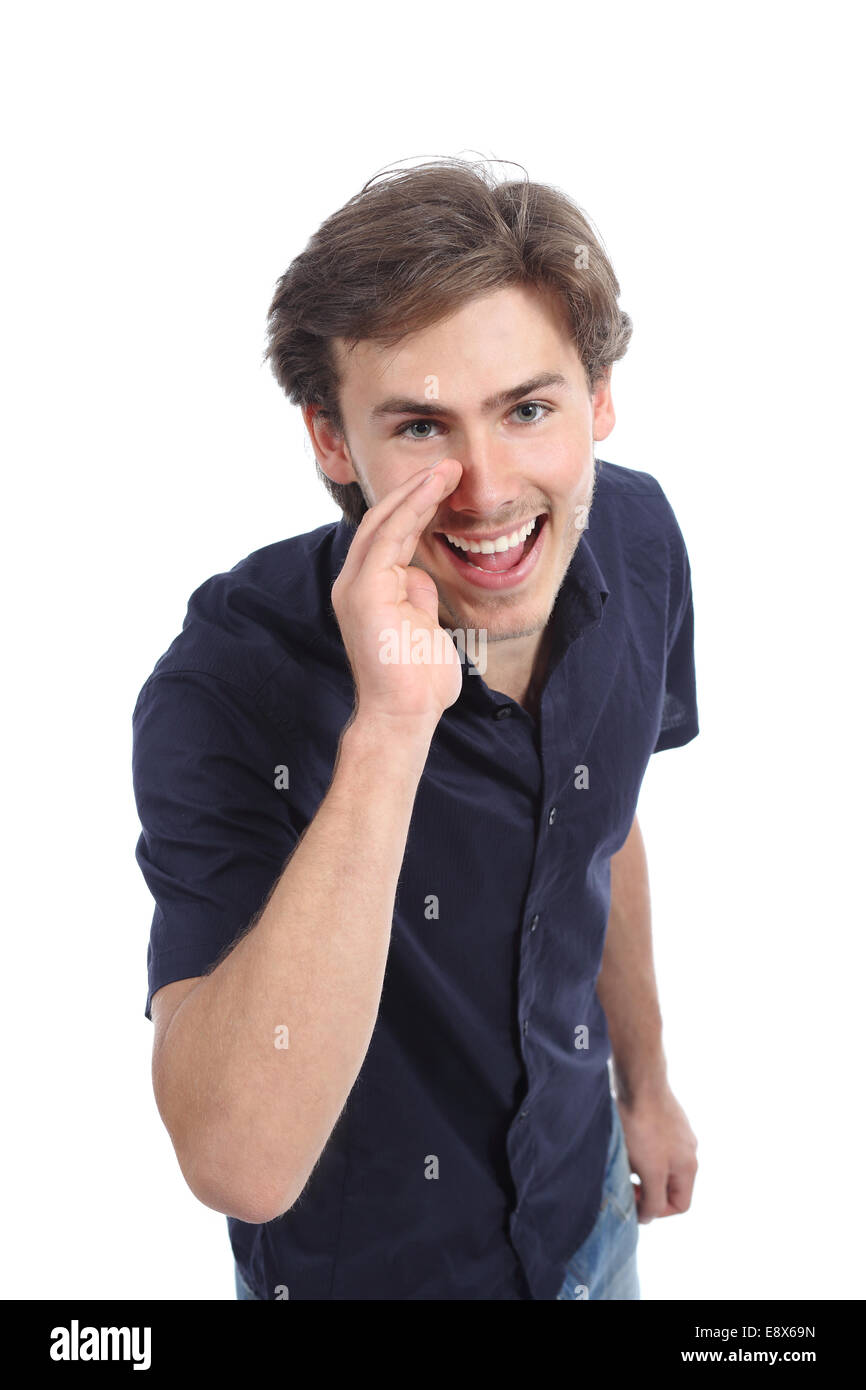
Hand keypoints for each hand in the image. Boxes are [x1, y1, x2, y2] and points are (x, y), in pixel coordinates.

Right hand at [331, 459, 463, 733]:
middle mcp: (356, 582)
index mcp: (370, 589)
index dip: (416, 505)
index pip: (389, 534)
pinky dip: (412, 509)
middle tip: (450, 465)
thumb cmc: (418, 680)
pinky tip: (435, 490)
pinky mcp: (364, 591)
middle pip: (381, 520)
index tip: (448, 484)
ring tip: (447, 469)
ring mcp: (356, 586)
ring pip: (383, 521)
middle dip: (415, 489)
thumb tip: (421, 573)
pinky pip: (388, 537)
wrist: (406, 715)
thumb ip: (418, 594)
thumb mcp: (424, 624)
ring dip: (416, 491)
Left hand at [616, 1085, 697, 1222]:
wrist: (639, 1081)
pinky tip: (626, 1139)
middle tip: (626, 1181)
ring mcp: (677, 1131)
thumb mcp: (650, 1171)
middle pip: (669, 1184)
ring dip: (643, 1168)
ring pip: (659, 1162)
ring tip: (624, 1159)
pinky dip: (642, 1149)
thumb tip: (649, 1216)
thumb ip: (653, 1199)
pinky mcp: (664, 1116)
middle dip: (647, 1187)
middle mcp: (688, 1150)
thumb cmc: (643, 1127)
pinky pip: (654, 1143)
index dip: (657, 1211)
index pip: (680, 1205)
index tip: (635, 1202)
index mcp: (689, 1167)